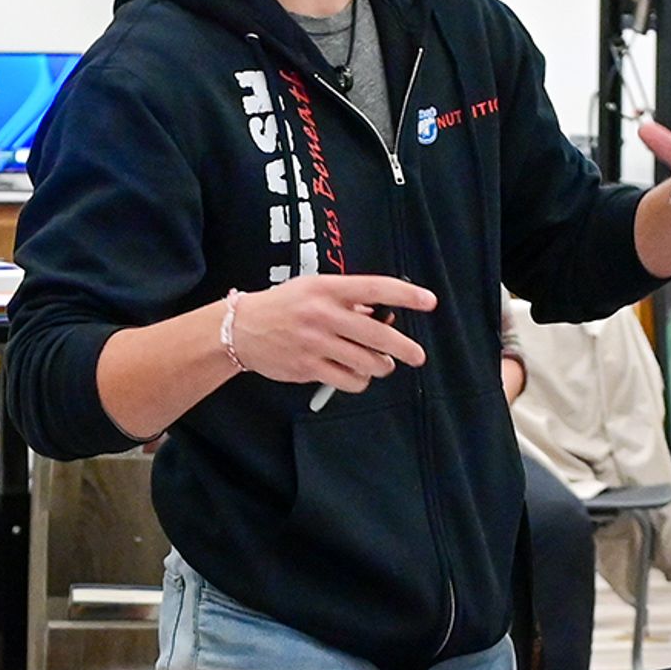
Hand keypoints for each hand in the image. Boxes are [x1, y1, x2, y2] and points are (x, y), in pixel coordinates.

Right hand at [227, 274, 436, 393]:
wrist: (241, 329)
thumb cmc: (284, 307)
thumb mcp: (314, 290)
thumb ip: (348, 301)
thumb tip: (383, 316)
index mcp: (328, 289)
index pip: (376, 287)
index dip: (406, 295)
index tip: (428, 302)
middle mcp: (323, 314)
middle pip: (378, 335)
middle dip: (405, 349)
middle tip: (416, 356)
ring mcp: (316, 343)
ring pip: (367, 362)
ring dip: (380, 367)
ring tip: (380, 365)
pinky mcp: (308, 367)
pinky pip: (349, 381)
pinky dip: (359, 381)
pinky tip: (356, 375)